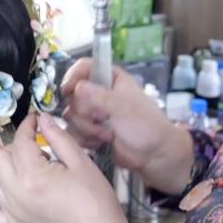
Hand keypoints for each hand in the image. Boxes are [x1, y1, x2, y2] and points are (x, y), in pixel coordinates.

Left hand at [0, 113, 129, 222]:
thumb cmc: (95, 200)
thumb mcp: (81, 163)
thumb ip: (59, 138)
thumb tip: (42, 119)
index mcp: (32, 175)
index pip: (20, 142)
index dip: (27, 126)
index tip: (35, 120)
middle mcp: (15, 193)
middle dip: (13, 145)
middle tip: (32, 145)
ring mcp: (11, 211)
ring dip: (4, 168)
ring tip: (26, 167)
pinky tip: (10, 194)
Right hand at [61, 59, 194, 194]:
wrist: (154, 155)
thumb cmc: (146, 125)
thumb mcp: (124, 107)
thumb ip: (100, 96)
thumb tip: (77, 88)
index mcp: (110, 78)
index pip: (84, 67)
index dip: (73, 76)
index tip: (69, 90)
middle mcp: (99, 93)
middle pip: (72, 94)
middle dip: (84, 111)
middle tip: (101, 118)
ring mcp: (93, 113)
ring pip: (71, 115)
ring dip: (86, 128)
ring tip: (107, 135)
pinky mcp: (90, 131)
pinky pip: (73, 132)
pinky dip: (85, 139)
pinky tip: (100, 143)